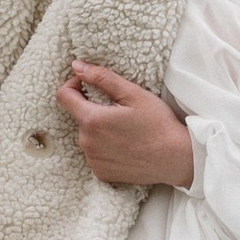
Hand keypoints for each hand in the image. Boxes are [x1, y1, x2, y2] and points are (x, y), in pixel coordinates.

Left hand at [57, 61, 193, 187]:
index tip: (89, 84)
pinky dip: (105, 148)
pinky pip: (95, 154)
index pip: (63, 96)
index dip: (74, 85)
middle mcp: (86, 143)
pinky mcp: (101, 173)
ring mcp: (93, 161)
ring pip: (87, 136)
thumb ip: (102, 78)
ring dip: (99, 129)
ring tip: (125, 130)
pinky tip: (125, 146)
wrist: (176, 159)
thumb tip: (77, 66)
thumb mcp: (133, 94)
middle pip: (79, 117)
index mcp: (91, 120)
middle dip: (94, 109)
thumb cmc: (158, 124)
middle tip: (121, 110)